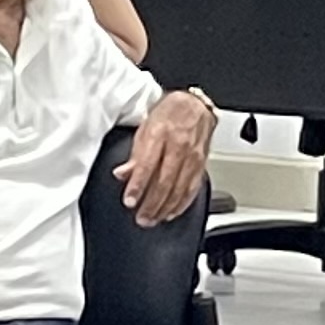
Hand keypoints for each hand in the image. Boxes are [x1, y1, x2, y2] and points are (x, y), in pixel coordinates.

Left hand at [119, 89, 214, 224]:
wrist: (195, 105)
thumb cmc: (168, 115)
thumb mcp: (144, 128)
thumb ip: (134, 154)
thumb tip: (122, 174)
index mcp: (160, 134)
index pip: (147, 165)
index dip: (138, 186)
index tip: (130, 201)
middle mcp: (178, 145)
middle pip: (165, 181)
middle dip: (152, 203)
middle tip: (141, 218)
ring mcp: (193, 156)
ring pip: (180, 188)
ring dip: (165, 208)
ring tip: (153, 219)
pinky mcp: (202, 164)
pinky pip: (193, 188)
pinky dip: (182, 203)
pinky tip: (172, 212)